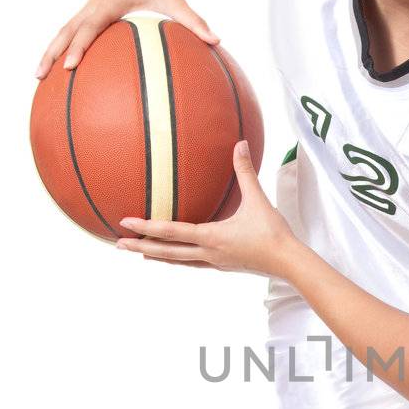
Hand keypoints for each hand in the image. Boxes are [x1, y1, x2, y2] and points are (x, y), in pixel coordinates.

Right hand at [33, 0, 218, 78]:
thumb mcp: (176, 0)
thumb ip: (195, 22)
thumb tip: (216, 41)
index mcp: (110, 2)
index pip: (89, 28)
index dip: (79, 47)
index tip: (70, 67)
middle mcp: (94, 4)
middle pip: (66, 31)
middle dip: (52, 53)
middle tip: (39, 77)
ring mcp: (90, 6)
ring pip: (64, 30)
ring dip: (50, 50)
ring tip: (38, 75)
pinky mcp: (91, 8)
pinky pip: (73, 28)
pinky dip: (62, 44)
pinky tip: (60, 64)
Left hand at [116, 141, 295, 275]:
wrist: (288, 263)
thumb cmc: (273, 233)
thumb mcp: (257, 200)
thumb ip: (245, 171)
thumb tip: (240, 144)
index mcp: (211, 237)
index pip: (171, 232)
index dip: (146, 227)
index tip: (126, 223)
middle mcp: (207, 252)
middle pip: (166, 252)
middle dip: (141, 247)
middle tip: (119, 244)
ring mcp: (214, 262)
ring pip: (178, 261)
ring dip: (157, 256)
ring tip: (140, 253)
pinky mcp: (222, 265)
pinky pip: (193, 262)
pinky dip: (178, 259)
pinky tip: (177, 256)